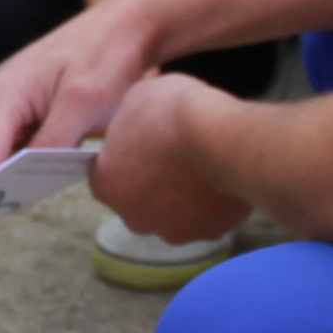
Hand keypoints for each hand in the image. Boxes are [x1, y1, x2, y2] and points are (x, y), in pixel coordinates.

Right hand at [0, 0, 168, 177]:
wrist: (122, 27)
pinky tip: (62, 160)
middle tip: (38, 198)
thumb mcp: (84, 103)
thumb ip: (53, 142)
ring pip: (4, 155)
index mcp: (1, 94)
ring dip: (26, 170)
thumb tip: (28, 177)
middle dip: (9, 183)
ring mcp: (0, 103)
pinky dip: (34, 157)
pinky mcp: (14, 108)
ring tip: (56, 174)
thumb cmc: (104, 57)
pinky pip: (16, 144)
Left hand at [87, 72, 243, 246]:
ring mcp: (172, 230)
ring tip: (205, 164)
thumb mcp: (137, 99)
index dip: (128, 157)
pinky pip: (209, 218)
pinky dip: (215, 203)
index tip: (146, 142)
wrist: (221, 137)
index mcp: (106, 186)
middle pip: (140, 201)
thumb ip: (129, 124)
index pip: (109, 175)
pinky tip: (225, 177)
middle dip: (155, 183)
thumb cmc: (172, 112)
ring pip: (175, 215)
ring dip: (185, 197)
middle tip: (177, 153)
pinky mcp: (210, 234)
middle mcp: (134, 217)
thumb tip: (137, 128)